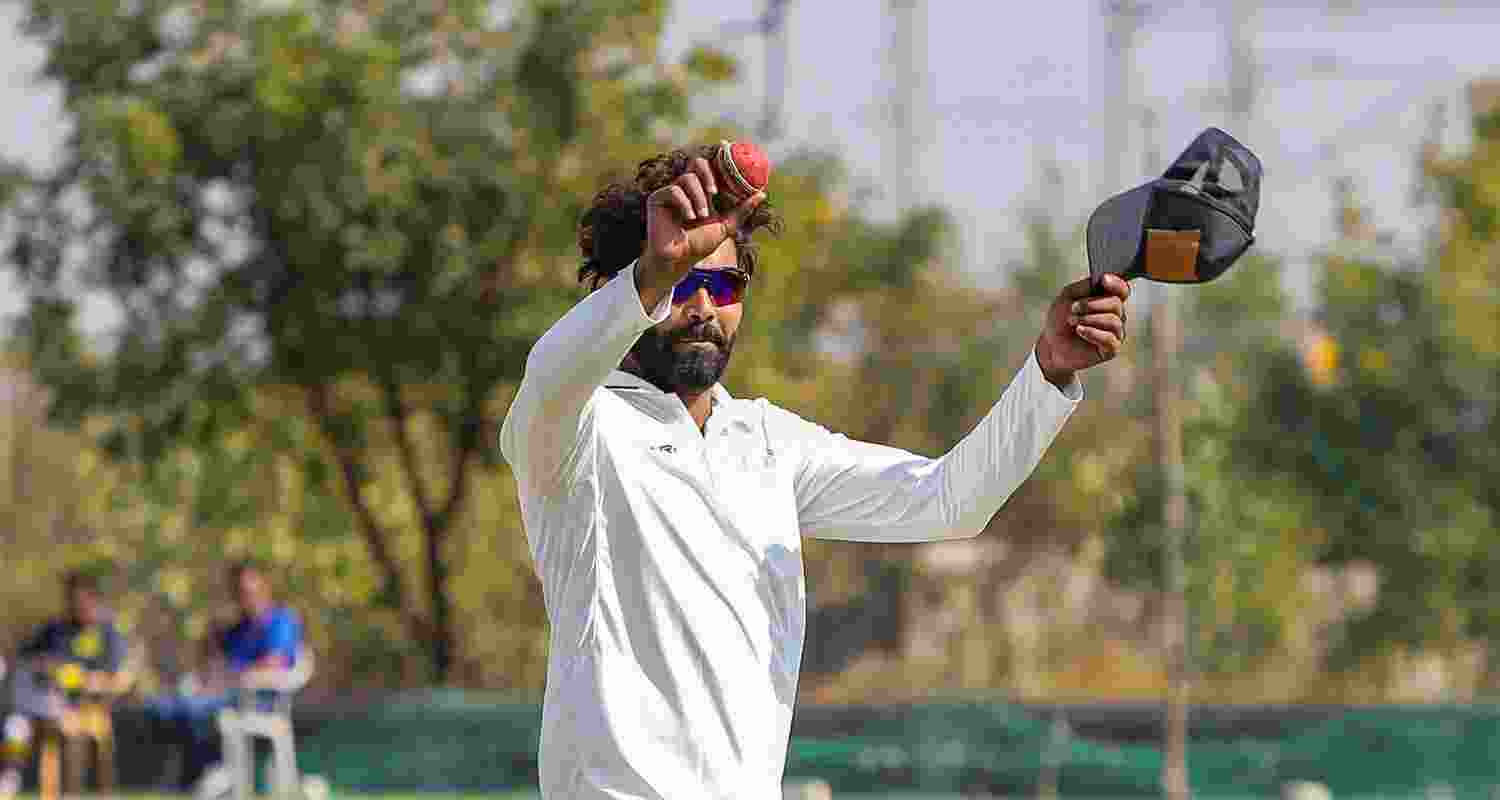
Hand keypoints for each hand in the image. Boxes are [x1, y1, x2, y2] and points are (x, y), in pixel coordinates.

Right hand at [636, 156, 765, 305]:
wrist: (678, 261)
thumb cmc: (698, 246)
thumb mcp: (726, 226)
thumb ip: (742, 210)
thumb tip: (762, 193)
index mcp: (702, 192)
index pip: (710, 168)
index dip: (718, 156)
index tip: (727, 146)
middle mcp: (686, 188)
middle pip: (697, 163)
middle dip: (708, 174)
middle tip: (715, 192)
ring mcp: (671, 192)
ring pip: (688, 178)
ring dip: (698, 198)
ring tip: (701, 217)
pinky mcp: (657, 198)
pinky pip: (674, 190)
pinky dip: (685, 203)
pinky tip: (688, 218)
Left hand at [1036, 274, 1130, 385]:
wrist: (1051, 345)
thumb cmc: (1060, 321)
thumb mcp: (1067, 296)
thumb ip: (1085, 285)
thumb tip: (1102, 278)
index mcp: (1107, 300)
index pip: (1122, 289)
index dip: (1116, 283)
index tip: (1104, 280)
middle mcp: (1115, 315)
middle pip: (1116, 304)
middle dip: (1092, 304)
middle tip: (1073, 309)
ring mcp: (1115, 333)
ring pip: (1113, 321)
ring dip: (1089, 319)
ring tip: (1073, 322)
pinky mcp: (1111, 349)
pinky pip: (1110, 339)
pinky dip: (1092, 333)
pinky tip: (1080, 331)